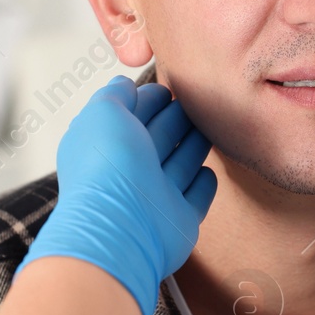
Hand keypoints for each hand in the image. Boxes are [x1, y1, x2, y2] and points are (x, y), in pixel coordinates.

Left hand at [16, 76, 216, 314]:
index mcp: (109, 144)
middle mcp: (131, 170)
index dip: (149, 99)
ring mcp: (156, 196)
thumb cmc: (108, 169)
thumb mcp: (103, 113)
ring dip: (194, 145)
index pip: (133, 115)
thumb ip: (115, 94)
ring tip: (210, 126)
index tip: (168, 86)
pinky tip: (210, 170)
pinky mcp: (180, 219)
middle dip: (175, 118)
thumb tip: (125, 84)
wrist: (122, 230)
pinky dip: (203, 183)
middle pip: (160, 137)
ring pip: (180, 163)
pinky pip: (196, 196)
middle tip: (196, 101)